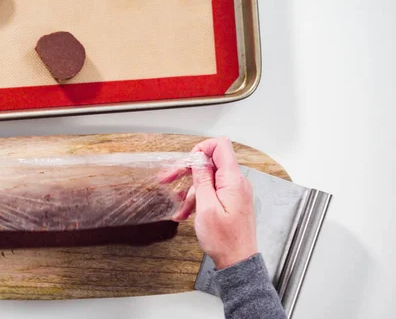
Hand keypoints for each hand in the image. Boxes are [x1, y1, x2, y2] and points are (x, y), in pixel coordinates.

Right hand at [161, 137, 256, 269]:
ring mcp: (234, 191)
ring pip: (208, 179)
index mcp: (232, 179)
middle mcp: (236, 182)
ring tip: (179, 207)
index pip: (220, 145)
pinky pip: (212, 192)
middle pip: (210, 162)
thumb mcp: (206, 207)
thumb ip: (202, 179)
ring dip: (191, 190)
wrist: (237, 261)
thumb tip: (199, 159)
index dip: (201, 148)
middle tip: (168, 179)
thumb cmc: (224, 240)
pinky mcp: (231, 200)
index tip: (187, 162)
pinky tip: (186, 213)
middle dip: (188, 171)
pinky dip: (198, 199)